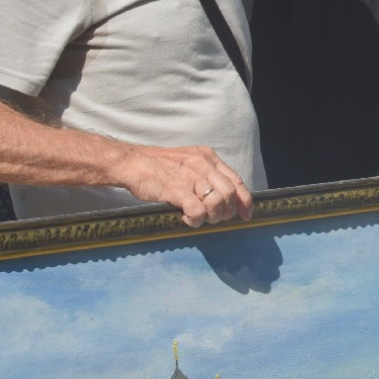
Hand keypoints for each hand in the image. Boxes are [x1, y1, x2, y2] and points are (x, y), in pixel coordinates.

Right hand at [114, 145, 253, 226]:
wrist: (132, 163)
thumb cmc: (159, 166)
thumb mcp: (189, 163)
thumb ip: (206, 175)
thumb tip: (223, 197)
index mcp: (209, 157)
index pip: (236, 180)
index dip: (245, 200)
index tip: (247, 214)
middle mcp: (203, 165)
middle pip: (229, 194)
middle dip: (227, 212)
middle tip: (215, 219)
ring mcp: (191, 177)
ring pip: (217, 203)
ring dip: (211, 217)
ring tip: (199, 217)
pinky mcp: (177, 190)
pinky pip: (198, 211)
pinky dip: (195, 220)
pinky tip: (185, 218)